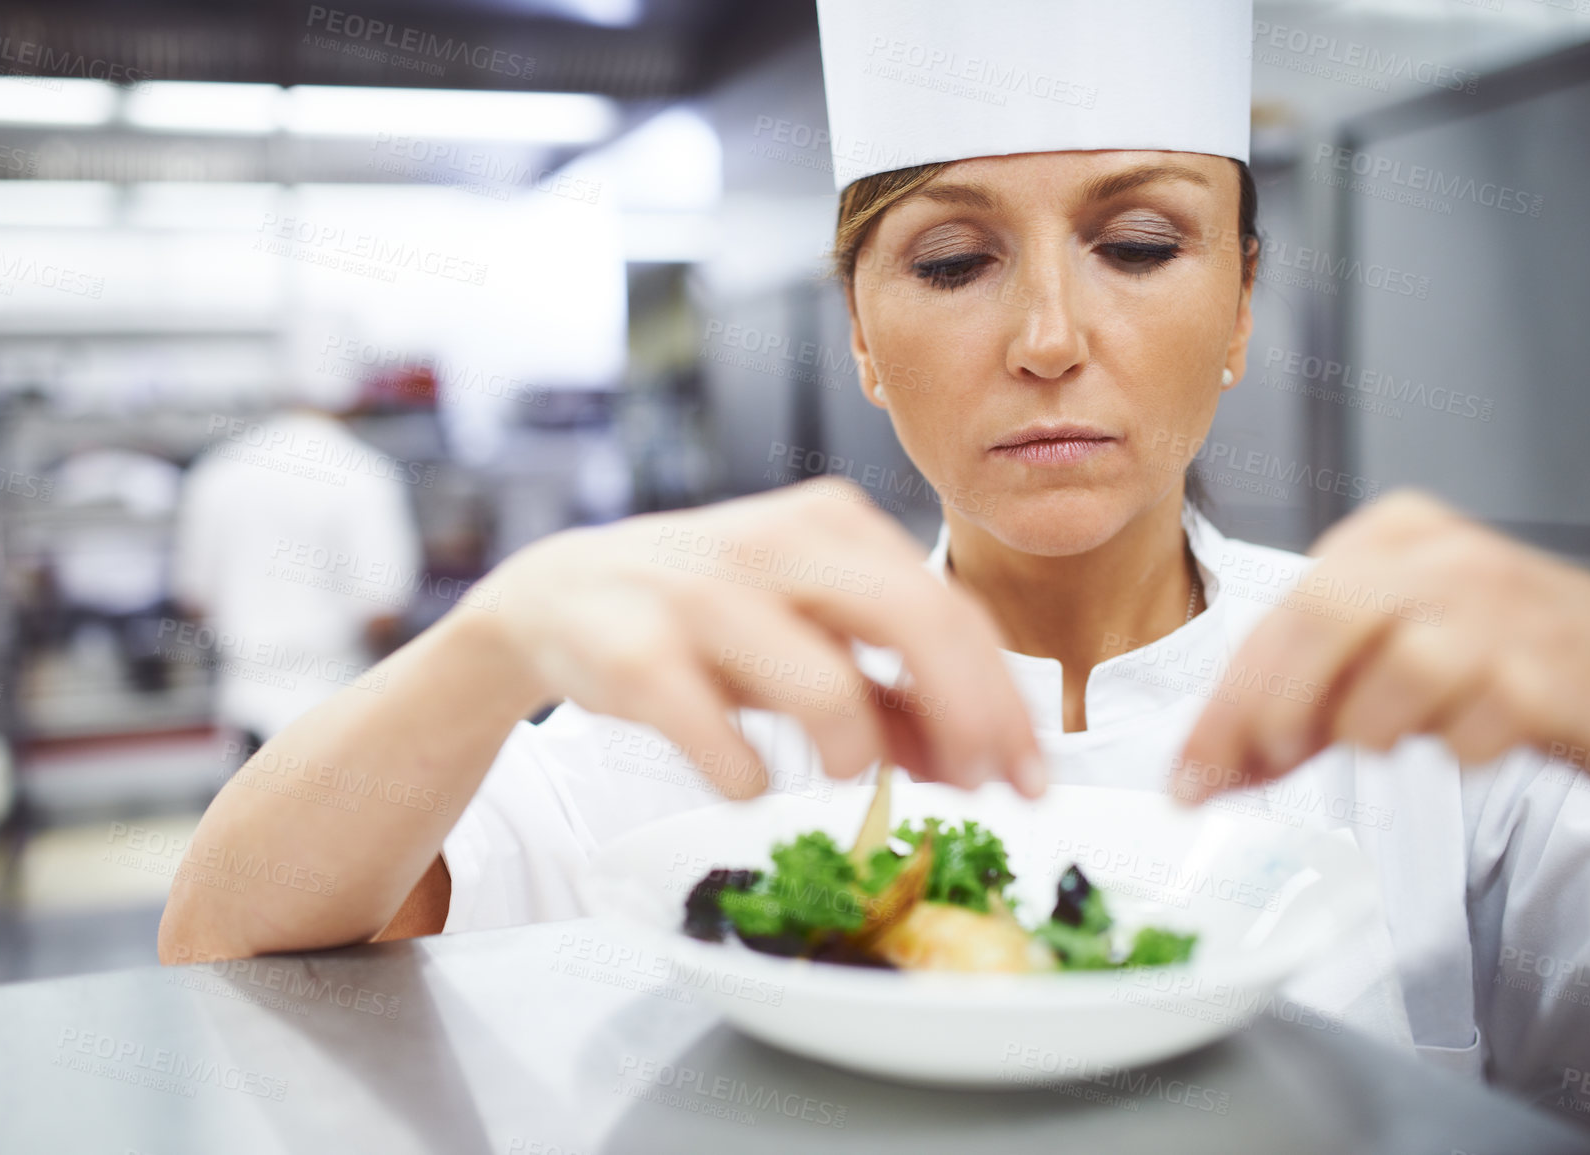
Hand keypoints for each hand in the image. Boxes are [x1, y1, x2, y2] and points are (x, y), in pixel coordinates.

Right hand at [479, 478, 1045, 799]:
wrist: (557, 597)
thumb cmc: (701, 616)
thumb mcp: (803, 638)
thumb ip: (887, 694)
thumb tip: (974, 764)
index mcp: (830, 525)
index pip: (950, 609)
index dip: (1004, 700)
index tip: (1032, 776)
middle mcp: (775, 544)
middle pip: (913, 619)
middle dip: (969, 716)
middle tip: (985, 791)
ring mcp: (702, 592)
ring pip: (822, 682)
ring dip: (853, 749)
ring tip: (841, 775)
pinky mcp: (635, 651)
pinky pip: (719, 734)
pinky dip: (747, 776)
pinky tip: (748, 782)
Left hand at [1173, 490, 1589, 801]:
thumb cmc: (1500, 656)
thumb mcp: (1389, 656)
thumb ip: (1300, 707)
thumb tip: (1207, 770)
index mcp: (1391, 536)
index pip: (1280, 613)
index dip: (1224, 701)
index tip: (1187, 772)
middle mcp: (1444, 557)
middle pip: (1321, 620)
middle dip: (1274, 707)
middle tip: (1264, 762)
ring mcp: (1502, 608)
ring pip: (1393, 673)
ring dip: (1369, 729)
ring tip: (1391, 735)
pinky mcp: (1549, 674)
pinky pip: (1468, 729)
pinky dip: (1451, 750)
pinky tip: (1466, 737)